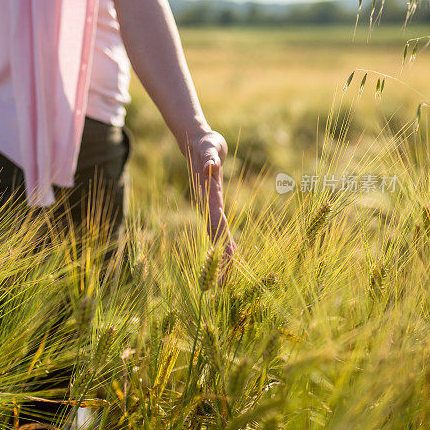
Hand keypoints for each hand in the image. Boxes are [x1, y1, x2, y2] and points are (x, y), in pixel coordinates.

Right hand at [186, 130, 236, 283]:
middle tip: (223, 286)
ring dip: (221, 258)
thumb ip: (209, 157)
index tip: (229, 260)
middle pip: (216, 237)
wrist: (199, 143)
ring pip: (217, 237)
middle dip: (220, 260)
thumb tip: (210, 166)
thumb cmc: (205, 144)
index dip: (222, 241)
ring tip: (224, 283)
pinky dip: (224, 247)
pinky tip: (230, 261)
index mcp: (210, 196)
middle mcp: (209, 206)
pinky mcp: (215, 206)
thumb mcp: (208, 147)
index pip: (217, 223)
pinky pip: (220, 230)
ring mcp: (211, 208)